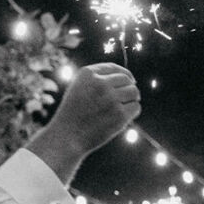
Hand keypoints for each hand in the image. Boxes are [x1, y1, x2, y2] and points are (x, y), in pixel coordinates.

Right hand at [29, 64, 140, 178]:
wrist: (68, 135)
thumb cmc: (74, 112)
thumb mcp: (79, 87)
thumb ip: (97, 79)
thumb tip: (127, 78)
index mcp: (87, 73)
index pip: (114, 68)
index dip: (125, 74)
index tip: (130, 81)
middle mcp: (100, 83)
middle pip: (127, 80)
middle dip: (129, 88)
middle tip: (126, 99)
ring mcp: (111, 98)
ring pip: (134, 92)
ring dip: (133, 100)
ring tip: (123, 108)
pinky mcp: (120, 114)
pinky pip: (136, 107)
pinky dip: (133, 112)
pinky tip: (123, 117)